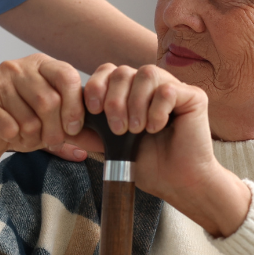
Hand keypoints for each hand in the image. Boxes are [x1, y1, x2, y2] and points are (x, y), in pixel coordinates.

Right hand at [0, 54, 101, 198]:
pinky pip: (9, 126)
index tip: (74, 128)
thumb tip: (106, 142)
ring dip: (32, 137)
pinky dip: (15, 138)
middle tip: (51, 140)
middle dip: (54, 129)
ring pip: (29, 118)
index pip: (67, 76)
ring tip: (27, 137)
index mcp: (42, 64)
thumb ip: (78, 130)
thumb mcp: (53, 122)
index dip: (74, 106)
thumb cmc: (21, 122)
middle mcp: (19, 67)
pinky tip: (11, 136)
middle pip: (49, 100)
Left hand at [85, 64, 251, 237]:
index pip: (108, 71)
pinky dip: (158, 109)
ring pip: (147, 73)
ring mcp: (174, 88)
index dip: (97, 86)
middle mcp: (152, 86)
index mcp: (131, 92)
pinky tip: (156, 128)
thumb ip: (89, 132)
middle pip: (124, 71)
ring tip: (137, 130)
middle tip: (118, 129)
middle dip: (114, 100)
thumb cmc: (147, 165)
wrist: (177, 183)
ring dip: (136, 103)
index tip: (93, 111)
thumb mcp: (110, 146)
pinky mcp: (194, 96)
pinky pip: (169, 89)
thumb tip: (60, 124)